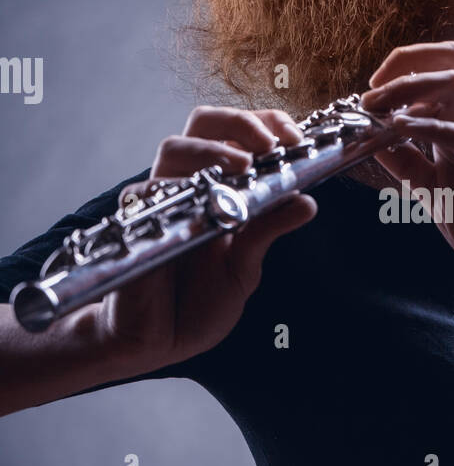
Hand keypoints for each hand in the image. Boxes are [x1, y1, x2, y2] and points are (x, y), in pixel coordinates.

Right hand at [95, 106, 316, 370]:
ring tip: (242, 167)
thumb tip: (308, 202)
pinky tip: (199, 203)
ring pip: (174, 148)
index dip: (265, 124)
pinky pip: (145, 193)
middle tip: (270, 145)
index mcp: (220, 186)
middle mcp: (189, 184)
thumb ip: (268, 231)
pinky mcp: (134, 221)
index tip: (294, 137)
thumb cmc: (198, 304)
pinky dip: (174, 190)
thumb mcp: (244, 268)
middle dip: (239, 123)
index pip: (239, 133)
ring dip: (211, 150)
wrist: (158, 342)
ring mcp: (160, 199)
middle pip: (203, 123)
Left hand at [362, 41, 453, 295]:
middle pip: (443, 69)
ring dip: (410, 86)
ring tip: (377, 102)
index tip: (363, 104)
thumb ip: (412, 171)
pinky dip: (425, 127)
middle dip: (400, 69)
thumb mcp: (438, 198)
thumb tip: (378, 146)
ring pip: (453, 85)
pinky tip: (397, 128)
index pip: (430, 87)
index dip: (394, 83)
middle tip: (367, 96)